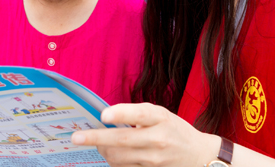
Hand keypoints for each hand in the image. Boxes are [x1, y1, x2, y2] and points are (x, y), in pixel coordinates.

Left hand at [71, 103, 217, 166]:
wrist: (198, 156)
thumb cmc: (174, 130)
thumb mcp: (161, 115)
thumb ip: (137, 114)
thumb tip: (106, 117)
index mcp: (161, 118)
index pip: (140, 114)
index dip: (121, 113)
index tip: (103, 115)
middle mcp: (158, 139)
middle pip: (122, 140)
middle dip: (96, 138)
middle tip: (76, 137)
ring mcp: (155, 160)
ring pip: (118, 157)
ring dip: (102, 149)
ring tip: (97, 142)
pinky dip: (112, 161)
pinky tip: (110, 153)